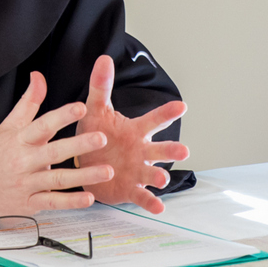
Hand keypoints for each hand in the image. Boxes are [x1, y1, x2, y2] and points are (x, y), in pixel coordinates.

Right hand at [0, 72, 114, 223]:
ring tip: (107, 171)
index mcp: (20, 139)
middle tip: (102, 138)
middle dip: (79, 145)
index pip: (42, 125)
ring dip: (84, 176)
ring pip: (58, 180)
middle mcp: (24, 161)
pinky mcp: (30, 203)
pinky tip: (89, 198)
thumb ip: (28, 102)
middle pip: (54, 152)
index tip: (81, 107)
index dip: (62, 115)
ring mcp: (27, 184)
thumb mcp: (7, 126)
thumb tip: (39, 76)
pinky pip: (53, 202)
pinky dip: (71, 202)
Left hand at [76, 54, 188, 214]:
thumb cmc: (95, 135)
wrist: (84, 163)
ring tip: (163, 179)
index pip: (154, 119)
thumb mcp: (95, 110)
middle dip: (172, 149)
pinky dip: (150, 201)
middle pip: (160, 149)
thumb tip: (104, 59)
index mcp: (135, 130)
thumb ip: (100, 86)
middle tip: (183, 150)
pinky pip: (142, 195)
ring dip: (159, 176)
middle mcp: (141, 150)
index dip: (167, 113)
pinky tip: (159, 207)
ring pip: (153, 172)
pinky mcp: (130, 188)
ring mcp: (138, 170)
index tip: (182, 105)